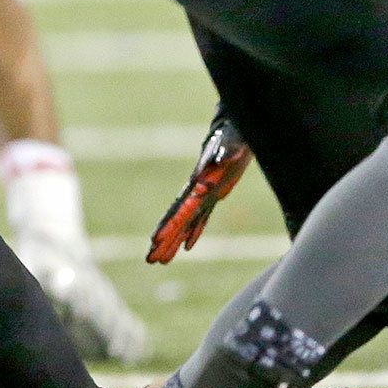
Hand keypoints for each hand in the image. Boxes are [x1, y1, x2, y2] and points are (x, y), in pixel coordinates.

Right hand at [147, 114, 252, 263]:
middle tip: (150, 260)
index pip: (182, 208)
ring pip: (188, 223)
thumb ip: (228, 148)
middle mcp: (198, 191)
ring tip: (159, 261)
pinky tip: (187, 247)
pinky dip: (193, 233)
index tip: (155, 239)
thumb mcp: (234, 139)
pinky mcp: (216, 193)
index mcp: (200, 181)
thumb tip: (224, 158)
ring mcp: (206, 193)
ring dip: (173, 241)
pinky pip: (202, 218)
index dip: (169, 224)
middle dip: (164, 240)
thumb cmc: (236, 132)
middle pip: (178, 220)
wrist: (237, 127)